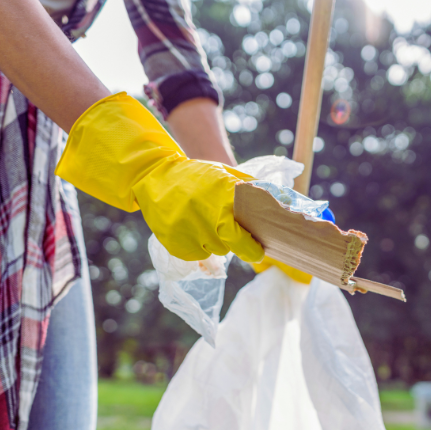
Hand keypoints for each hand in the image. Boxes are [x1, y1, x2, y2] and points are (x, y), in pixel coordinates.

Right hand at [56, 93, 264, 262]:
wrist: (154, 176)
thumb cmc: (196, 176)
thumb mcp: (223, 174)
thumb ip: (248, 187)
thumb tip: (276, 202)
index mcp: (221, 199)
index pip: (242, 237)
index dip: (252, 248)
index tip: (259, 250)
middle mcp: (204, 217)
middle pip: (230, 247)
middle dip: (239, 247)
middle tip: (242, 244)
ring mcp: (187, 231)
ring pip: (214, 251)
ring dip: (215, 242)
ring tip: (207, 223)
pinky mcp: (173, 242)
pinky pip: (196, 255)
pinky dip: (198, 246)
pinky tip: (193, 230)